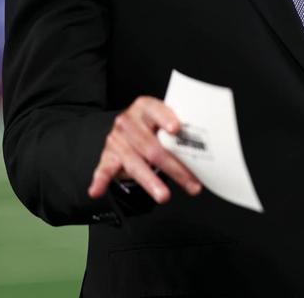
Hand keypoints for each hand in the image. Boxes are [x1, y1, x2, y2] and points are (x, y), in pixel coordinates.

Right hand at [87, 96, 201, 203]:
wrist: (129, 127)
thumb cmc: (154, 125)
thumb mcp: (164, 121)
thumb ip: (178, 131)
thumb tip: (206, 148)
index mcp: (145, 107)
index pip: (156, 110)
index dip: (166, 119)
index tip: (176, 129)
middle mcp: (128, 122)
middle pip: (152, 147)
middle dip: (174, 167)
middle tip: (190, 182)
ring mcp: (117, 140)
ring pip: (135, 163)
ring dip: (151, 182)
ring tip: (164, 195)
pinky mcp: (108, 156)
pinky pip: (104, 170)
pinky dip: (100, 181)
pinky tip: (97, 191)